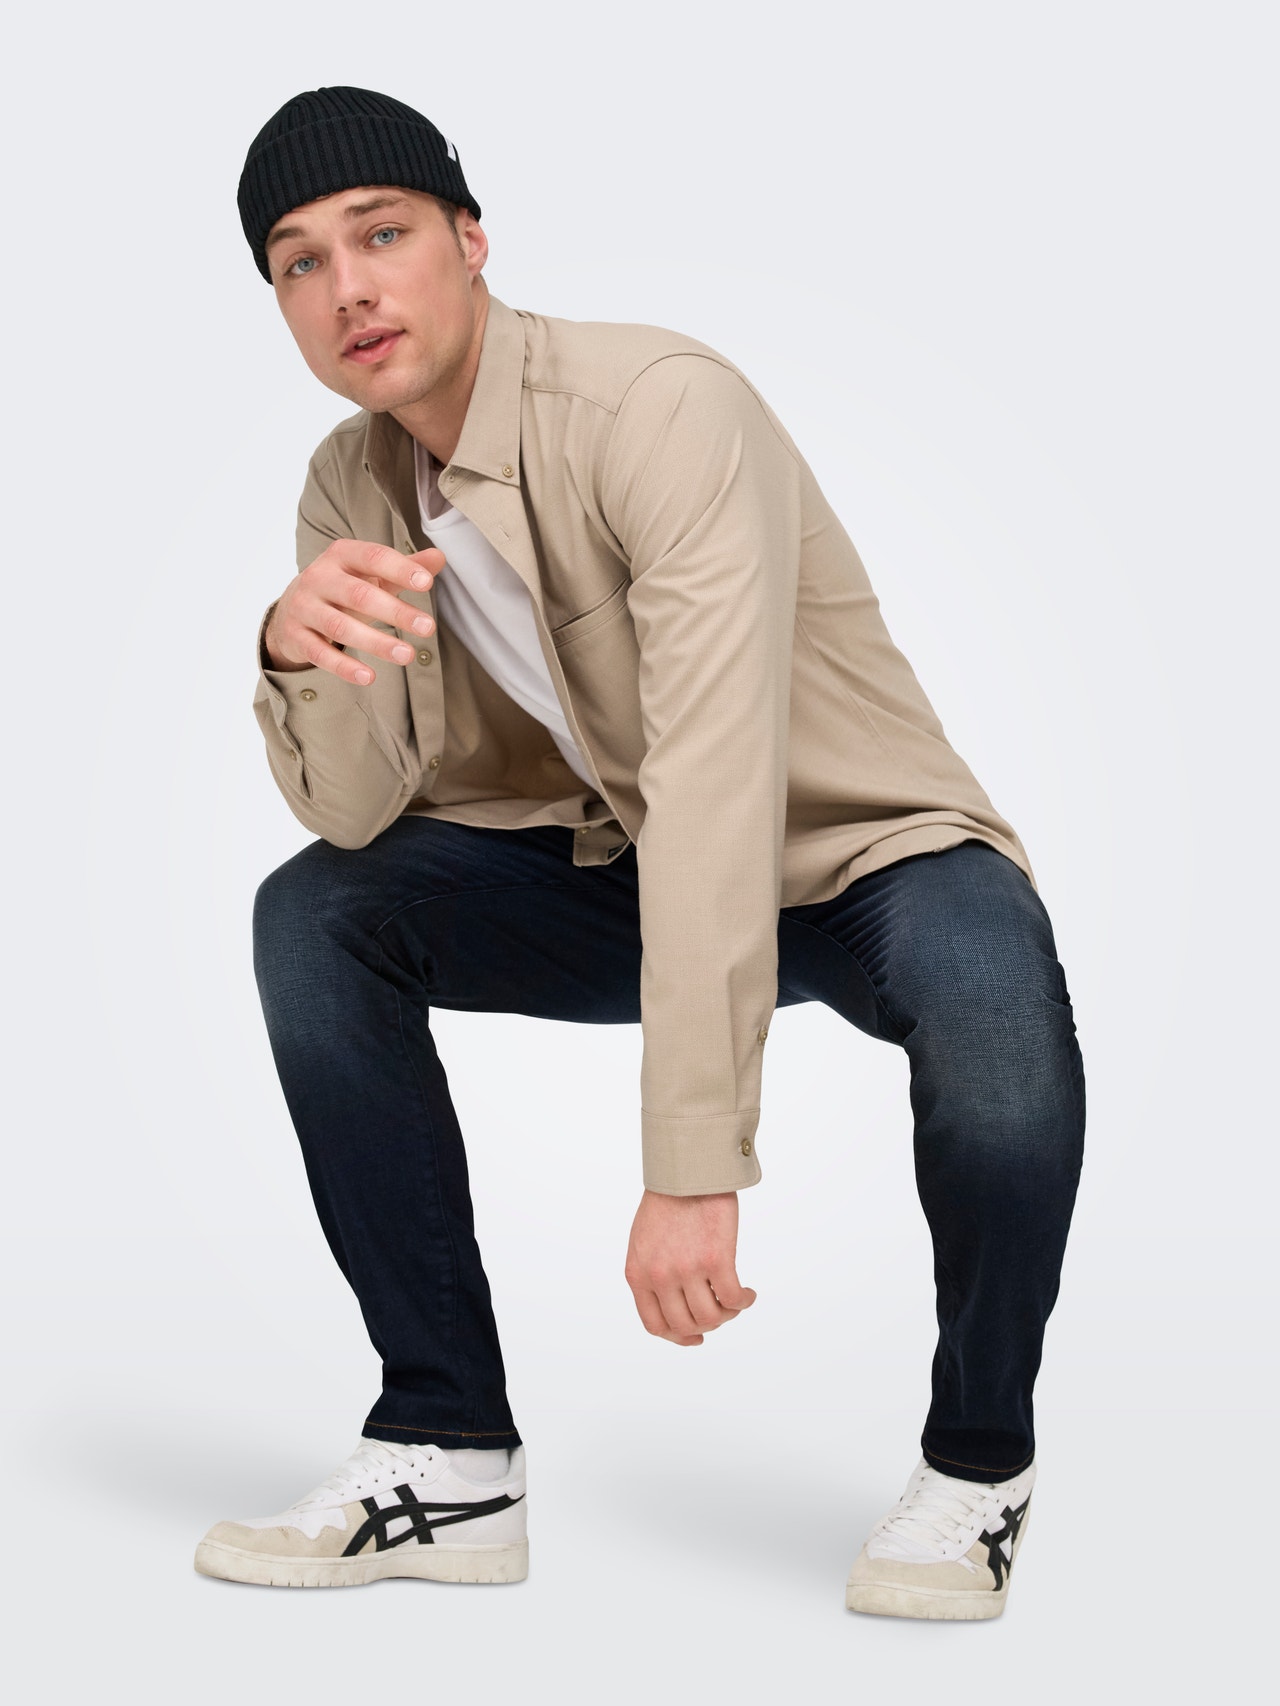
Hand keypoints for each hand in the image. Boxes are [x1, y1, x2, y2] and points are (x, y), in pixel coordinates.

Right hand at [264, 539, 445, 683]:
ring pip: (340, 626)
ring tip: (407, 655)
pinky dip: (344, 667)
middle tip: (428, 627)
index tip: (427, 583)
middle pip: (358, 594)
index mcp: (341, 555)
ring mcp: (304, 607)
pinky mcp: (296, 636)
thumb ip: (404, 567)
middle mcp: (318, 577)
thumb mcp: (371, 575)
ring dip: (375, 643)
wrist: (292, 608)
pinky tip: (369, 677)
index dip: (400, 569)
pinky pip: (320, 653)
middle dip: (395, 612)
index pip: (372, 557)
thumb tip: (438, 558)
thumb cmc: (343, 589)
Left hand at [624, 1189, 756, 1345]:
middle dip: (707, 1326)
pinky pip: (733, 1298)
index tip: (695, 1337)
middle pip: (686, 1326)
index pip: (655, 1325)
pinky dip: (744, 1301)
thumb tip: (674, 1304)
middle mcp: (659, 1276)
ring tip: (735, 1300)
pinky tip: (748, 1294)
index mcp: (638, 1274)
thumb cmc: (668, 1201)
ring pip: (711, 1317)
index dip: (678, 1337)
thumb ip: (651, 1273)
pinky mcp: (716, 1258)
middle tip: (721, 1312)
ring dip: (727, 1315)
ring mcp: (687, 1269)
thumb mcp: (643, 1241)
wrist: (687, 1170)